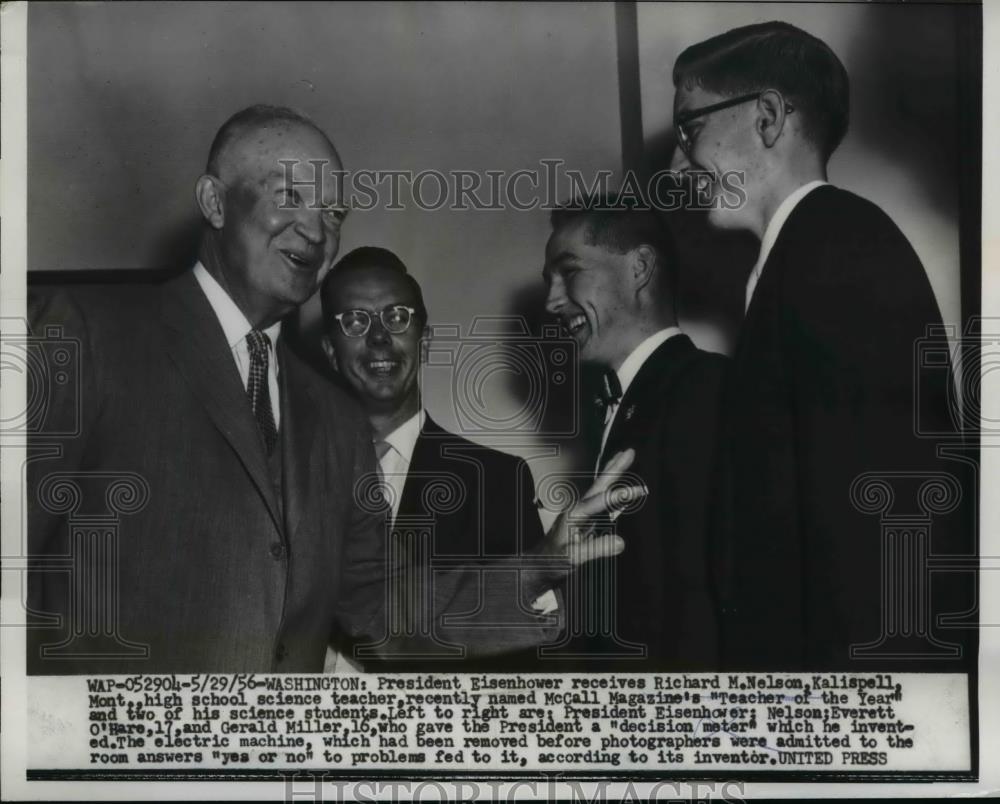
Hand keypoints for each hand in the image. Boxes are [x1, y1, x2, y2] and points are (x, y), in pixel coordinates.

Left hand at [535, 448, 645, 567]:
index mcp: (575, 514)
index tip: (640, 490)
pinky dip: (611, 487)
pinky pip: (601, 498)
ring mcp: (581, 511)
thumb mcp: (574, 557)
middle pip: (600, 484)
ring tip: (625, 455)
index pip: (602, 500)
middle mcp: (578, 508)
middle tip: (630, 451)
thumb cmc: (553, 560)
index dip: (621, 495)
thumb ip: (596, 548)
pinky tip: (619, 483)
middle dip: (615, 467)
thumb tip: (621, 542)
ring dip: (613, 472)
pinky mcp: (584, 517)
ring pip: (600, 487)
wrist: (539, 564)